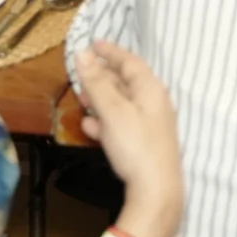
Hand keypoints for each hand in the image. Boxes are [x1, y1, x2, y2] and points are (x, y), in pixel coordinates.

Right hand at [76, 41, 182, 236]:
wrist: (156, 192)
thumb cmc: (136, 145)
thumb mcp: (113, 111)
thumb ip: (97, 83)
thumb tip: (82, 54)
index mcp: (151, 90)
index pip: (130, 62)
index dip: (111, 52)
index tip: (93, 43)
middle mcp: (154, 104)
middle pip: (126, 82)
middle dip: (103, 77)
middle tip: (81, 72)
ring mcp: (150, 126)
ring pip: (122, 105)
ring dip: (101, 100)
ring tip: (80, 98)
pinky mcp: (143, 145)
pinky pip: (122, 125)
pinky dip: (105, 121)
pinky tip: (89, 127)